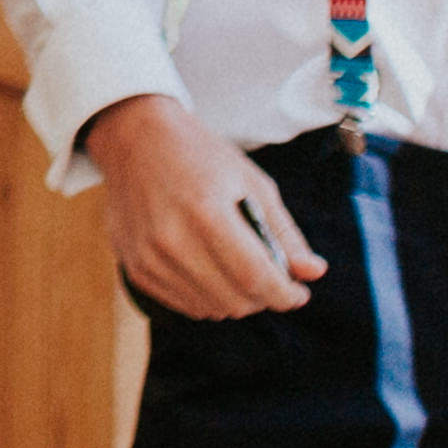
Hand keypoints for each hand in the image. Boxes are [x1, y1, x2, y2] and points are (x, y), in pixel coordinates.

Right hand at [87, 92, 326, 318]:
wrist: (134, 138)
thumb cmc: (198, 155)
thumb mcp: (251, 182)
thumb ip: (284, 232)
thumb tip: (313, 272)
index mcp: (207, 212)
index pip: (255, 277)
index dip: (285, 294)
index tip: (299, 294)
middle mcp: (172, 240)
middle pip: (235, 299)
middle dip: (263, 297)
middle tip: (270, 277)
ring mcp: (149, 258)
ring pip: (211, 309)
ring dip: (236, 299)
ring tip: (239, 271)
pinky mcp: (136, 269)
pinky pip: (184, 305)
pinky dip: (207, 298)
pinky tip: (212, 272)